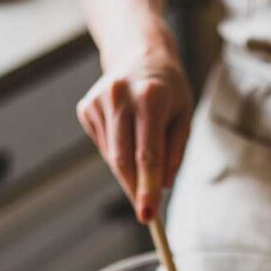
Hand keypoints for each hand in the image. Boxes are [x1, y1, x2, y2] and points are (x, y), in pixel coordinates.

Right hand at [76, 53, 192, 221]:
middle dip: (135, 189)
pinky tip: (128, 136)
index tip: (149, 215)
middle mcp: (119, 96)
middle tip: (147, 213)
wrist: (140, 54)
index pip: (147, 154)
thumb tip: (163, 186)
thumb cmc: (168, 90)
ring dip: (128, 172)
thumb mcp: (183, 116)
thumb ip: (175, 152)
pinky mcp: (86, 108)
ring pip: (112, 156)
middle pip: (123, 159)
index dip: (148, 188)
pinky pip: (104, 146)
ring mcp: (98, 101)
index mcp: (150, 97)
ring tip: (145, 161)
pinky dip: (118, 154)